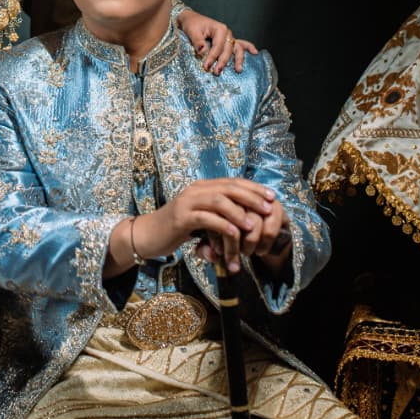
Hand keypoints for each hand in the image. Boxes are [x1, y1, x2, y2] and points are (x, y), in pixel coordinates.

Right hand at [107, 178, 277, 275]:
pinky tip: (235, 233)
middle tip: (269, 208)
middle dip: (252, 197)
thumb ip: (218, 215)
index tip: (272, 197)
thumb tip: (245, 219)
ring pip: (219, 200)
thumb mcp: (201, 219)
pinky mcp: (181, 218)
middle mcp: (195, 190)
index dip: (254, 188)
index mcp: (202, 187)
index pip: (233, 182)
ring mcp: (187, 202)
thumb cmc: (176, 230)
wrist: (147, 236)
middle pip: (229, 187)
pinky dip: (223, 225)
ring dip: (239, 212)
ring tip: (254, 224)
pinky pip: (206, 218)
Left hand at [178, 10, 258, 74]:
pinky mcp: (228, 41)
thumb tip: (202, 51)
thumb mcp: (192, 31)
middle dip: (223, 62)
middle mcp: (227, 33)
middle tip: (216, 72)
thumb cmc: (192, 25)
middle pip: (228, 50)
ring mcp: (229, 37)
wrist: (191, 20)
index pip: (218, 46)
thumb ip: (197, 41)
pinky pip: (240, 44)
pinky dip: (248, 47)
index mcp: (219, 29)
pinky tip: (255, 53)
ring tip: (238, 69)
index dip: (212, 57)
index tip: (206, 66)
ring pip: (237, 48)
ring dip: (238, 59)